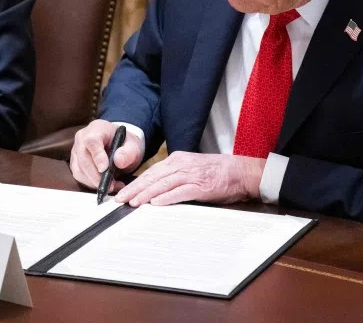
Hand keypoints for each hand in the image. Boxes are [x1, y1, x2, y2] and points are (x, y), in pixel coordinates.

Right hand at [69, 119, 143, 191]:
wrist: (118, 144)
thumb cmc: (124, 143)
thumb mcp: (133, 145)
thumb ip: (128, 152)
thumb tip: (118, 161)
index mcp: (97, 128)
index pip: (92, 141)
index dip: (97, 156)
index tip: (105, 169)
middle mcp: (82, 138)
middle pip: (83, 158)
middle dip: (96, 175)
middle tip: (110, 186)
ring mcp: (76, 150)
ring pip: (79, 169)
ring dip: (94, 182)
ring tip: (112, 186)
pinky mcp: (75, 162)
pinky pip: (79, 175)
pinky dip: (91, 183)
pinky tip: (104, 184)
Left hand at [116, 152, 265, 206]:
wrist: (241, 171)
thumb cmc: (216, 172)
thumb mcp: (191, 168)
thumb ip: (174, 176)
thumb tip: (155, 189)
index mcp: (177, 160)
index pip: (151, 172)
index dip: (135, 182)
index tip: (123, 192)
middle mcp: (182, 165)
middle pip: (153, 177)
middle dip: (135, 189)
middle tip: (121, 199)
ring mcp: (191, 175)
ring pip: (163, 184)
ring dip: (146, 194)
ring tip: (134, 202)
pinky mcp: (202, 186)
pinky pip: (181, 192)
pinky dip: (168, 197)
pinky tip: (157, 202)